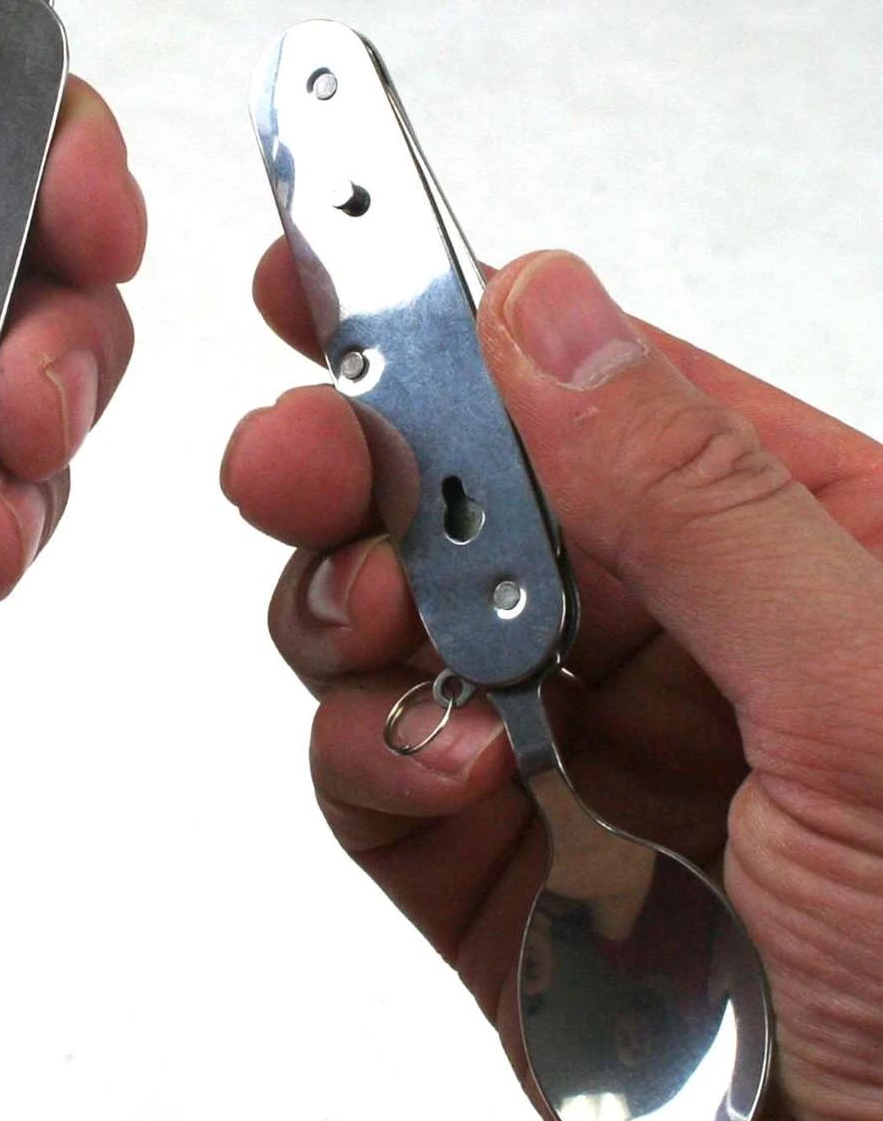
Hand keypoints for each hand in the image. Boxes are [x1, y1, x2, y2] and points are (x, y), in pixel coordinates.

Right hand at [222, 244, 882, 1120]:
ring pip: (387, 608)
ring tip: (381, 628)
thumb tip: (548, 314)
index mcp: (790, 543)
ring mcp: (558, 735)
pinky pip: (366, 754)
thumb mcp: (872, 699)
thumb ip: (697, 497)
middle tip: (295, 455)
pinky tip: (430, 765)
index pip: (593, 386)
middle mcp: (663, 627)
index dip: (455, 321)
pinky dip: (365, 746)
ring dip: (352, 600)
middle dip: (362, 459)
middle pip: (464, 488)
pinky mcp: (476, 849)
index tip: (336, 271)